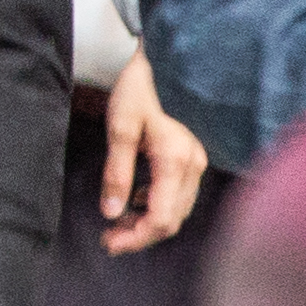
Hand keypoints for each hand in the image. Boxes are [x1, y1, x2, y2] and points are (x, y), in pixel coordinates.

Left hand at [97, 53, 208, 253]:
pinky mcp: (193, 158)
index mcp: (176, 161)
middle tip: (108, 237)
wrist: (163, 62)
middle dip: (139, 235)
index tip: (108, 243)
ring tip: (117, 221)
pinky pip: (178, 196)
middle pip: (171, 221)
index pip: (161, 220)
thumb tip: (111, 213)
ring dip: (147, 222)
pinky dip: (156, 206)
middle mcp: (194, 166)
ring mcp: (197, 162)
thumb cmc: (140, 89)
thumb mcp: (119, 129)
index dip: (135, 239)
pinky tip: (135, 198)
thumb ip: (116, 174)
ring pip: (176, 211)